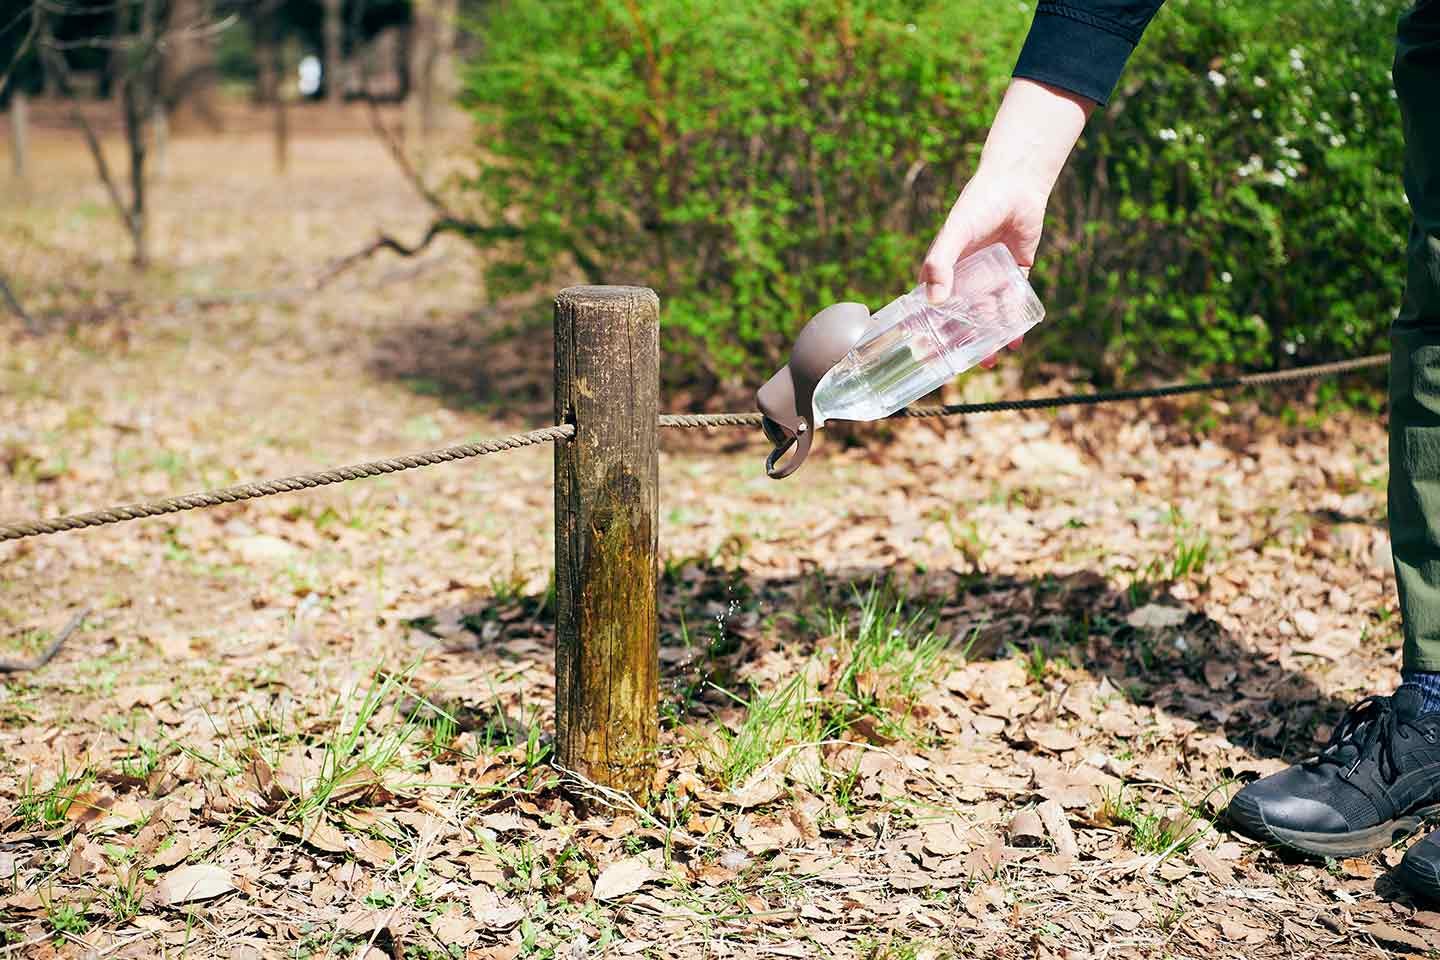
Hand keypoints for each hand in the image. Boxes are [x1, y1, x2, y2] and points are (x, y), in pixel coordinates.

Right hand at [918, 78, 1094, 367]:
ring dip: (990, 337)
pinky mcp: (1015, 273)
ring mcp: (990, 276)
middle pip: (962, 316)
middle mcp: (966, 276)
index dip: (929, 329)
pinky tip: (1017, 340)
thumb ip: (940, 263)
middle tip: (961, 366)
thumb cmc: (978, 204)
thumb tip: (934, 301)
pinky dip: (1014, 321)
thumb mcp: (954, 234)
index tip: (925, 353)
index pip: (933, 306)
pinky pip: (1014, 302)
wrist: (1017, 184)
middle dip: (961, 341)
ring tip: (992, 359)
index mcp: (945, 269)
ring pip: (988, 314)